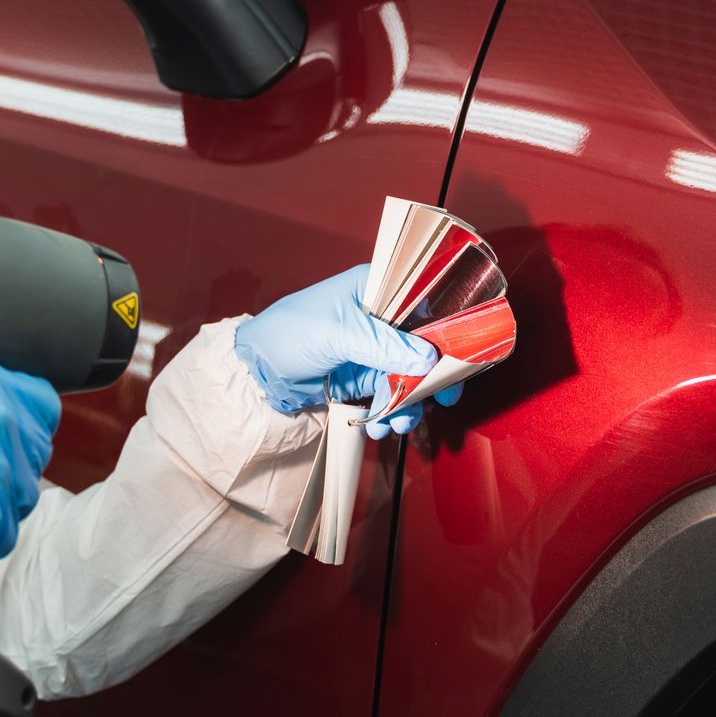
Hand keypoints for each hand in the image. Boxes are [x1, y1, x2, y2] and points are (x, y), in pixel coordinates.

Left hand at [235, 264, 463, 439]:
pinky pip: (390, 395)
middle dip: (431, 377)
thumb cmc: (288, 333)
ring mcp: (372, 349)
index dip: (446, 331)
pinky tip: (383, 427)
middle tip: (441, 401)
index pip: (424, 304)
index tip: (459, 360)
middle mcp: (379, 317)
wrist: (255, 371)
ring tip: (399, 423)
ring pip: (409, 376)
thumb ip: (383, 346)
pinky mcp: (362, 377)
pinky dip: (392, 413)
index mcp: (375, 289)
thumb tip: (427, 358)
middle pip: (423, 346)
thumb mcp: (337, 334)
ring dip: (410, 403)